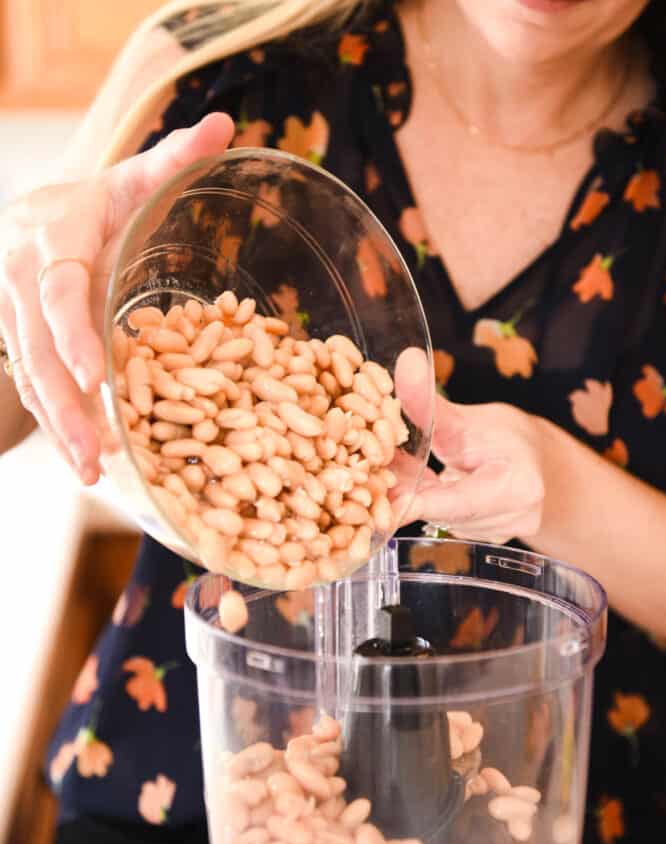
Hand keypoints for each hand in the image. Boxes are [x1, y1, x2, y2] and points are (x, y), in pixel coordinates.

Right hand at [0, 113, 233, 483]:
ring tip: (92, 473)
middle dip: (64, 405)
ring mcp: (10, 315)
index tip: (91, 373)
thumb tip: (222, 126)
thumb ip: (173, 160)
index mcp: (49, 236)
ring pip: (28, 376)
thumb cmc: (94, 202)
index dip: (70, 332)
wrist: (33, 215)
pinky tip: (83, 458)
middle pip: (35, 349)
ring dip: (58, 427)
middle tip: (95, 455)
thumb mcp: (132, 178)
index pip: (56, 290)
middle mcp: (18, 279)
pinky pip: (29, 386)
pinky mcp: (15, 342)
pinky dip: (56, 422)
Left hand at [395, 352, 544, 543]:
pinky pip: (443, 523)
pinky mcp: (484, 539)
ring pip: (439, 521)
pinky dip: (422, 504)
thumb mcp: (466, 417)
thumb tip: (407, 362)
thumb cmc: (505, 434)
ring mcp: (500, 533)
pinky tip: (405, 487)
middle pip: (445, 514)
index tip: (383, 502)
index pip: (460, 500)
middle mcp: (515, 518)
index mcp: (518, 486)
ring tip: (385, 476)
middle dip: (404, 497)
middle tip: (364, 480)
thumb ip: (431, 403)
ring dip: (411, 500)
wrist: (533, 458)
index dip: (419, 502)